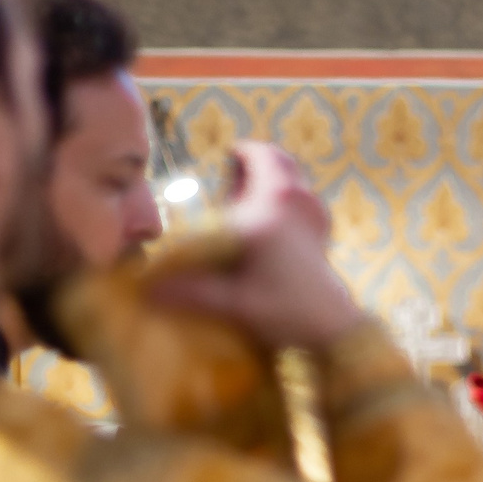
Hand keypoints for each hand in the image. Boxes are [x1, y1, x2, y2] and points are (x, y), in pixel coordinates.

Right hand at [147, 144, 361, 350]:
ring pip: (295, 176)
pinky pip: (307, 198)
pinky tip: (285, 210)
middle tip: (240, 160)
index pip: (253, 166)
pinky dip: (293, 193)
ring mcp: (311, 217)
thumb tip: (148, 290)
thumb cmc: (285, 311)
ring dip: (277, 171)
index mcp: (267, 213)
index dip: (241, 154)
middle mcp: (291, 205)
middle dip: (258, 155)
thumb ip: (192, 292)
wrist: (334, 328)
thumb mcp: (234, 303)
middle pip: (278, 161)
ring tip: (256, 181)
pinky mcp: (322, 234)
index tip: (228, 153)